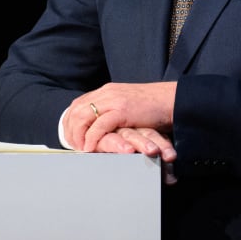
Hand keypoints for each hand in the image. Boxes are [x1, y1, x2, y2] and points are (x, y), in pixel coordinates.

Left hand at [62, 81, 177, 182]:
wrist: (171, 99)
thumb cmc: (153, 106)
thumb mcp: (127, 105)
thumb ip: (114, 110)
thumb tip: (103, 123)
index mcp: (107, 91)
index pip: (79, 104)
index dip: (70, 120)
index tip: (69, 135)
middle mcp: (107, 93)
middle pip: (76, 109)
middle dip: (70, 129)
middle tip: (71, 145)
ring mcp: (114, 100)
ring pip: (84, 116)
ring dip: (78, 134)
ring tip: (79, 149)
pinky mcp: (122, 110)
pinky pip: (100, 125)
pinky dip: (92, 138)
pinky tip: (90, 148)